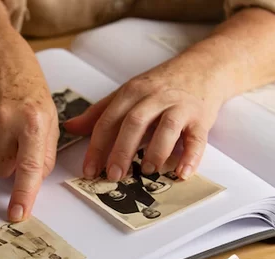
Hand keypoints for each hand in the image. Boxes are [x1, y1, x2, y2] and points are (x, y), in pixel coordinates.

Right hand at [0, 52, 58, 221]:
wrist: (3, 63)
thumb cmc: (29, 96)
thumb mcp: (49, 122)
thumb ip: (44, 156)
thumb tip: (32, 183)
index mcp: (33, 122)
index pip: (29, 167)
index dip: (23, 194)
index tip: (17, 214)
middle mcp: (5, 118)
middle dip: (6, 161)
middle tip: (12, 139)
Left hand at [64, 52, 227, 181]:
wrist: (204, 67)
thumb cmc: (161, 85)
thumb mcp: (128, 93)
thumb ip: (100, 113)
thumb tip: (70, 127)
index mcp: (132, 92)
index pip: (109, 120)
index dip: (97, 147)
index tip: (89, 170)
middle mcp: (155, 97)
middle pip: (134, 123)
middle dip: (121, 151)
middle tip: (113, 175)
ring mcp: (180, 106)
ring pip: (167, 128)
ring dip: (155, 151)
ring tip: (147, 171)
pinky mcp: (201, 117)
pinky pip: (197, 138)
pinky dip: (191, 157)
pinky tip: (182, 173)